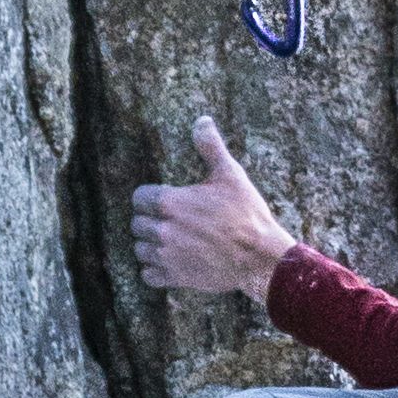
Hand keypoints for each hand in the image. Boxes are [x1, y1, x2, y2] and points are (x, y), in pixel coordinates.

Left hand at [131, 115, 295, 303]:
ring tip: (168, 241)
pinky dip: (154, 270)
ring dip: (150, 245)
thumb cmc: (246, 213)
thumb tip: (202, 120)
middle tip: (169, 221)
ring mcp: (167, 256)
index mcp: (171, 203)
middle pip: (137, 224)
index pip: (139, 198)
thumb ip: (210, 147)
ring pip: (140, 249)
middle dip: (149, 221)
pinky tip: (169, 261)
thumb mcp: (230, 174)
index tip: (162, 201)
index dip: (149, 198)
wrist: (260, 256)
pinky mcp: (174, 277)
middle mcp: (163, 230)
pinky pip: (148, 275)